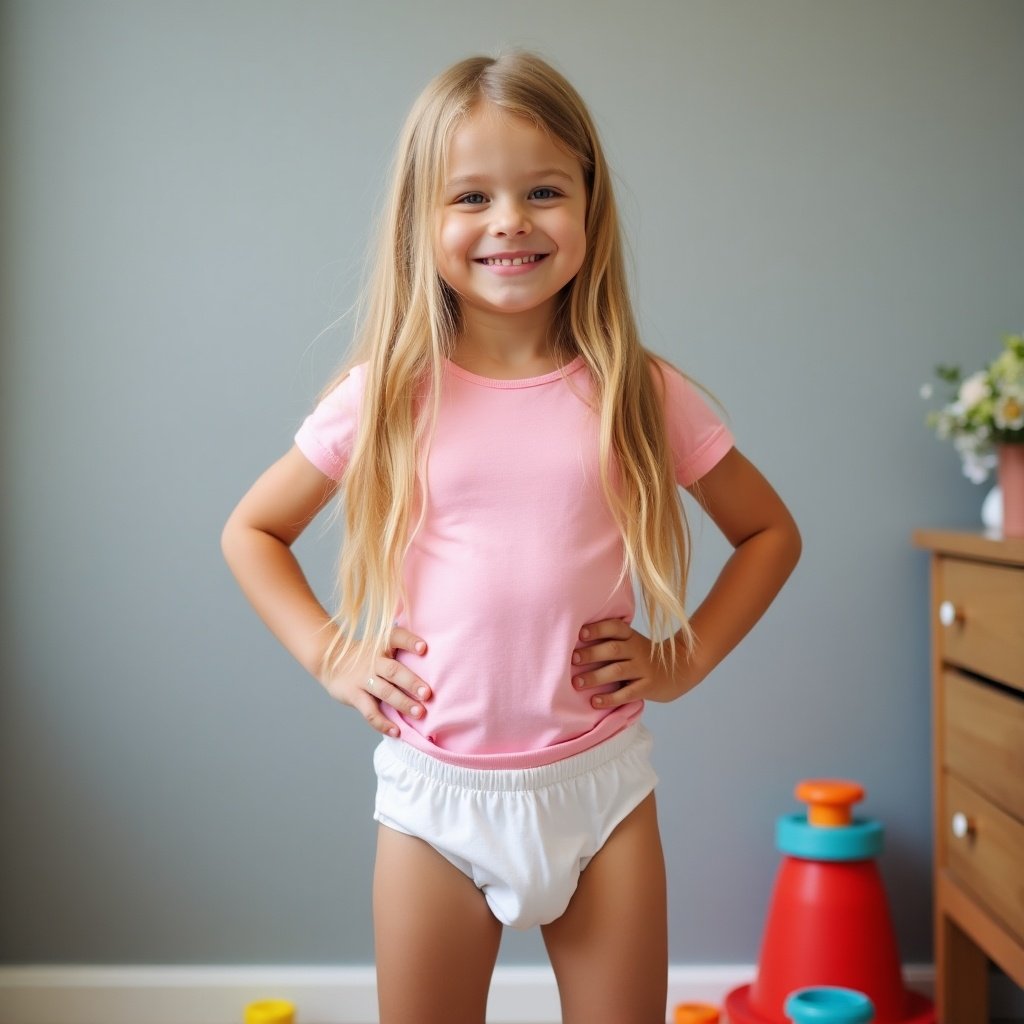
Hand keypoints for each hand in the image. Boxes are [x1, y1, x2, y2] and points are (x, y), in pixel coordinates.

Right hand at [322, 626, 431, 736]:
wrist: (329, 661)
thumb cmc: (365, 656)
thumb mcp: (379, 645)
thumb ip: (399, 650)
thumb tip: (435, 660)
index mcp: (382, 645)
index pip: (397, 638)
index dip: (410, 642)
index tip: (424, 648)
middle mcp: (373, 661)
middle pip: (394, 670)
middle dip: (411, 682)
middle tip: (428, 693)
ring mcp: (362, 679)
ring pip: (384, 692)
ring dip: (402, 703)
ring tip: (419, 713)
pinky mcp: (354, 695)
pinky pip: (369, 711)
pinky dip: (383, 723)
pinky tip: (397, 731)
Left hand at [571, 618, 697, 708]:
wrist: (681, 670)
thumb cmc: (645, 657)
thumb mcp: (633, 642)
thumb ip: (612, 641)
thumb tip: (574, 643)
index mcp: (631, 637)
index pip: (615, 627)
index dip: (598, 629)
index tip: (580, 633)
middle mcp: (637, 650)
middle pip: (613, 649)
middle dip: (592, 653)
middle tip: (573, 659)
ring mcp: (643, 669)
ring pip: (618, 671)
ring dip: (596, 677)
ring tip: (577, 683)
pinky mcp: (648, 687)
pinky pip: (627, 693)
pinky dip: (610, 698)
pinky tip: (595, 701)